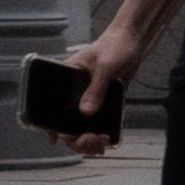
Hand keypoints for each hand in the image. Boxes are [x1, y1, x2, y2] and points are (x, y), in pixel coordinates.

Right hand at [52, 30, 138, 156]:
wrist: (134, 41)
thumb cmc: (115, 45)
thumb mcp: (105, 66)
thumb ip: (96, 89)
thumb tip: (86, 113)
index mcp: (65, 79)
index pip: (49, 106)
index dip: (49, 126)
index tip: (56, 139)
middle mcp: (74, 92)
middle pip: (67, 123)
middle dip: (77, 138)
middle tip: (93, 140)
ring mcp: (89, 98)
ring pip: (82, 126)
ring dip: (90, 139)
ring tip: (102, 143)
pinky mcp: (104, 101)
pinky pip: (99, 122)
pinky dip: (102, 133)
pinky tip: (110, 140)